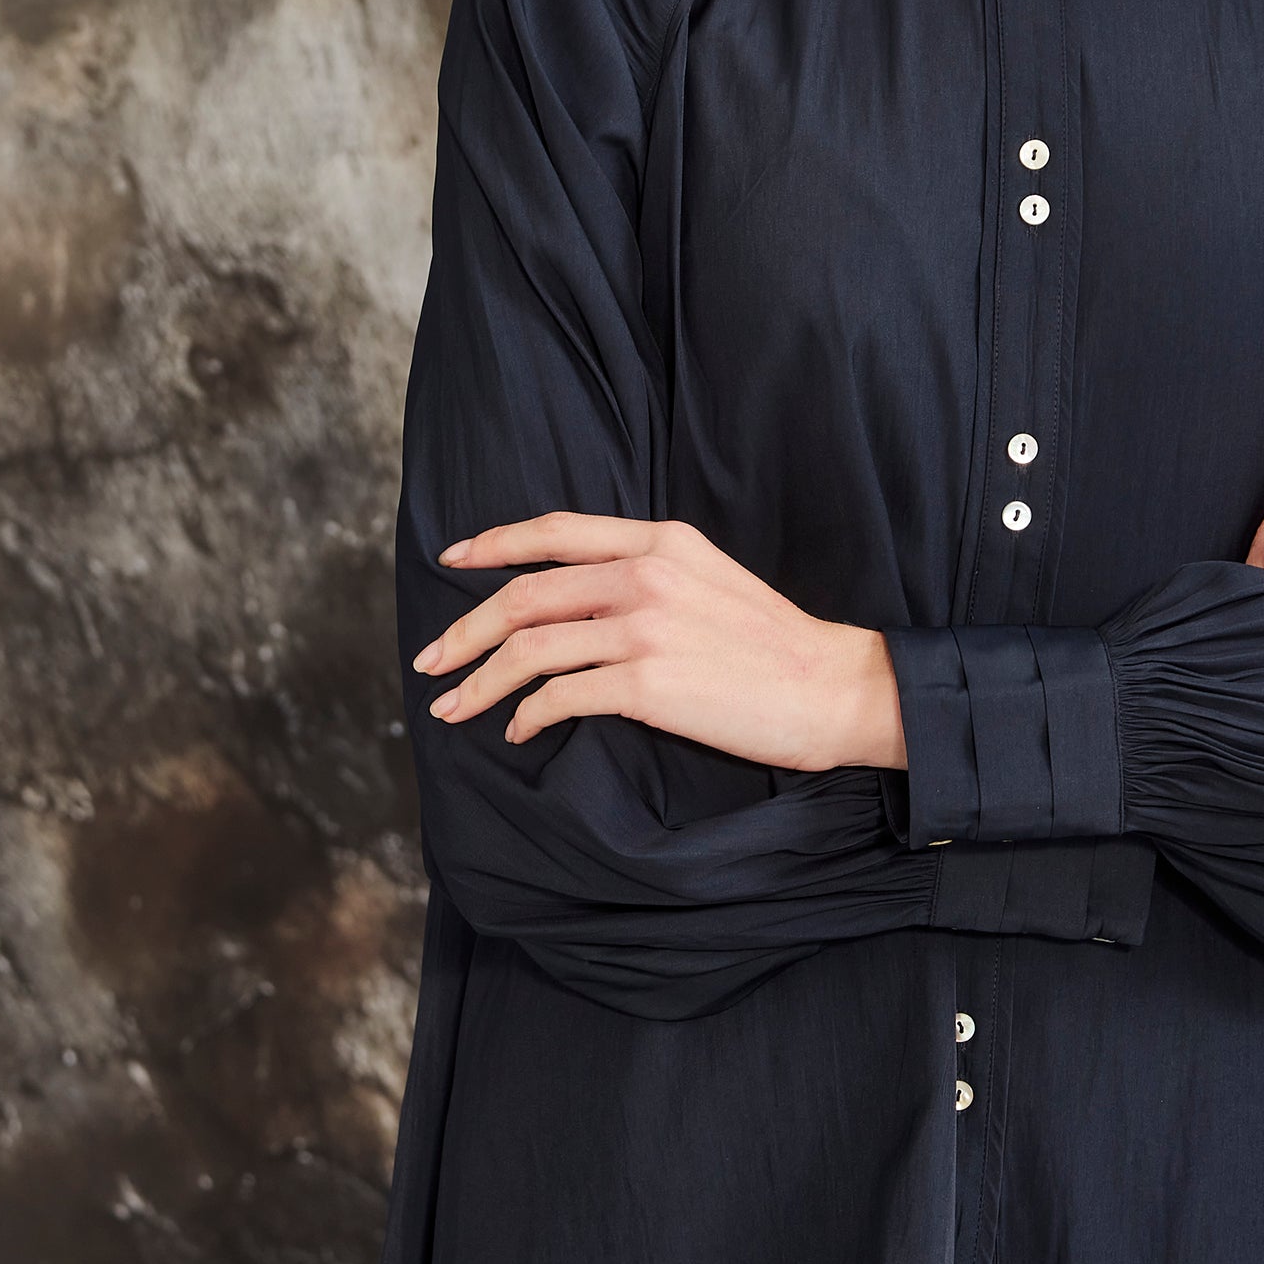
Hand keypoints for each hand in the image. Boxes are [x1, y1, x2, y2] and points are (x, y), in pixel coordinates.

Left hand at [413, 513, 909, 772]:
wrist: (833, 687)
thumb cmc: (775, 645)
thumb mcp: (710, 580)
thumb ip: (648, 575)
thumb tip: (580, 602)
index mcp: (661, 542)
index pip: (554, 532)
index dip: (494, 545)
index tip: (454, 560)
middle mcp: (645, 574)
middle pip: (524, 595)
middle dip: (463, 631)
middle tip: (429, 660)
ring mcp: (644, 628)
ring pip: (530, 648)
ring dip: (479, 681)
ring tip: (454, 707)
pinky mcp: (648, 684)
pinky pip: (559, 697)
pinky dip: (528, 716)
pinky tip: (521, 731)